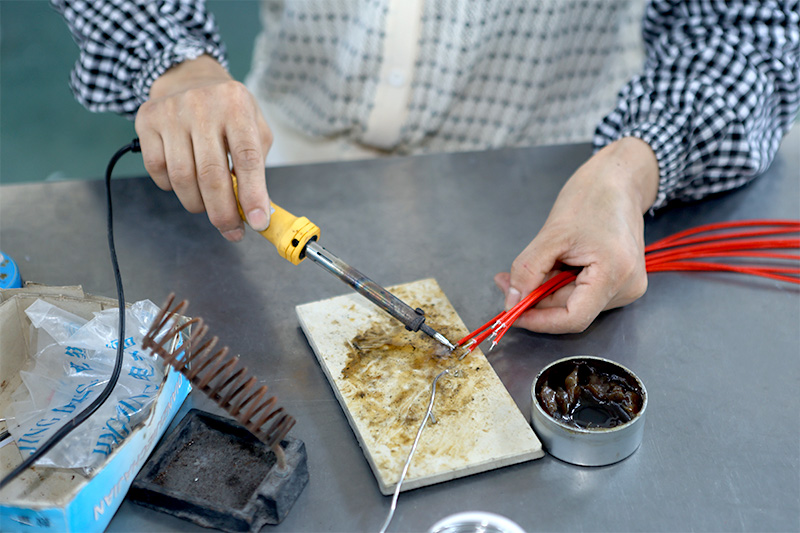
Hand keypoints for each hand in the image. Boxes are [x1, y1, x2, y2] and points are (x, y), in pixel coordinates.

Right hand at [135, 55, 272, 241]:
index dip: (253, 195)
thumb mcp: (254, 127)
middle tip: (232, 231)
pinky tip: (185, 183)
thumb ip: (257, 167)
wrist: (188, 78)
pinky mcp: (147, 121)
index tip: (258, 223)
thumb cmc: (228, 111)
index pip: (247, 158)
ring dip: (197, 204)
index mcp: (237, 105)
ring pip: (182, 177)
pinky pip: (157, 170)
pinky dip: (172, 188)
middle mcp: (203, 105)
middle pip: (211, 174)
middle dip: (223, 212)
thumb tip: (257, 212)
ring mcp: (172, 112)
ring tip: (209, 207)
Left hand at [494, 137, 659, 332]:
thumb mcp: (551, 234)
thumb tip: (511, 301)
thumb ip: (529, 271)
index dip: (539, 321)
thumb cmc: (591, 197)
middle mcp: (627, 287)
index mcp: (616, 274)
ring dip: (548, 291)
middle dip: (536, 300)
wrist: (619, 179)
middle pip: (572, 311)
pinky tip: (555, 264)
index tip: (512, 312)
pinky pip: (584, 293)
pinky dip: (561, 284)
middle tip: (506, 281)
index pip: (573, 319)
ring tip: (537, 262)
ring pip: (575, 303)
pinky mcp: (621, 281)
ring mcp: (627, 286)